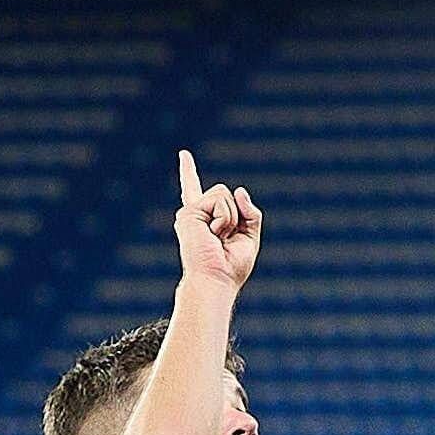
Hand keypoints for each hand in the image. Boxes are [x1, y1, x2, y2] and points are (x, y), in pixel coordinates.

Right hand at [174, 152, 260, 290]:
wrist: (215, 280)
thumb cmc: (231, 266)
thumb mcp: (250, 237)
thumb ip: (251, 213)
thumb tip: (239, 190)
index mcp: (205, 220)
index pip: (197, 191)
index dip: (189, 173)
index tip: (183, 155)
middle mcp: (195, 214)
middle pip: (227, 195)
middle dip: (237, 216)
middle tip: (223, 240)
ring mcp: (190, 213)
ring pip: (225, 195)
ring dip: (231, 218)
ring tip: (218, 238)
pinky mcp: (189, 213)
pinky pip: (220, 202)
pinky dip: (225, 219)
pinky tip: (213, 235)